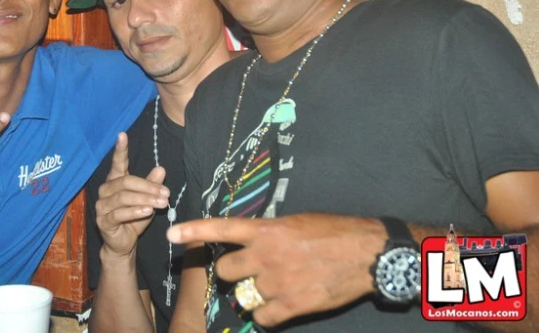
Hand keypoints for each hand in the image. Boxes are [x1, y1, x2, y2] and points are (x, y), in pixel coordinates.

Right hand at [94, 132, 169, 258]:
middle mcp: (105, 190)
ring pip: (124, 198)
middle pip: (126, 182)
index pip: (117, 162)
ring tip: (162, 203)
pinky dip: (135, 211)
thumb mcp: (147, 200)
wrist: (122, 243)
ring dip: (145, 200)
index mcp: (115, 181)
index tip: (122, 134)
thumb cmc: (134, 218)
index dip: (120, 149)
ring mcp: (102, 206)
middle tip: (166, 193)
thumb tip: (161, 169)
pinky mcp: (103, 221)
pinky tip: (148, 211)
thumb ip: (152, 185)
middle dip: (148, 187)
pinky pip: (119, 213)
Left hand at [167, 213, 386, 326]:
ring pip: (241, 294)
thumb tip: (252, 241)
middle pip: (224, 269)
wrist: (366, 254)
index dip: (194, 232)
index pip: (222, 228)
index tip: (172, 234)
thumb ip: (269, 232)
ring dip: (250, 292)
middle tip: (250, 270)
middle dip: (232, 271)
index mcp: (267, 230)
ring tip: (271, 286)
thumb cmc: (334, 231)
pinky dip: (266, 314)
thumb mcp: (297, 222)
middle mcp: (265, 255)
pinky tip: (280, 305)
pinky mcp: (291, 305)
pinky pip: (261, 317)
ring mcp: (276, 282)